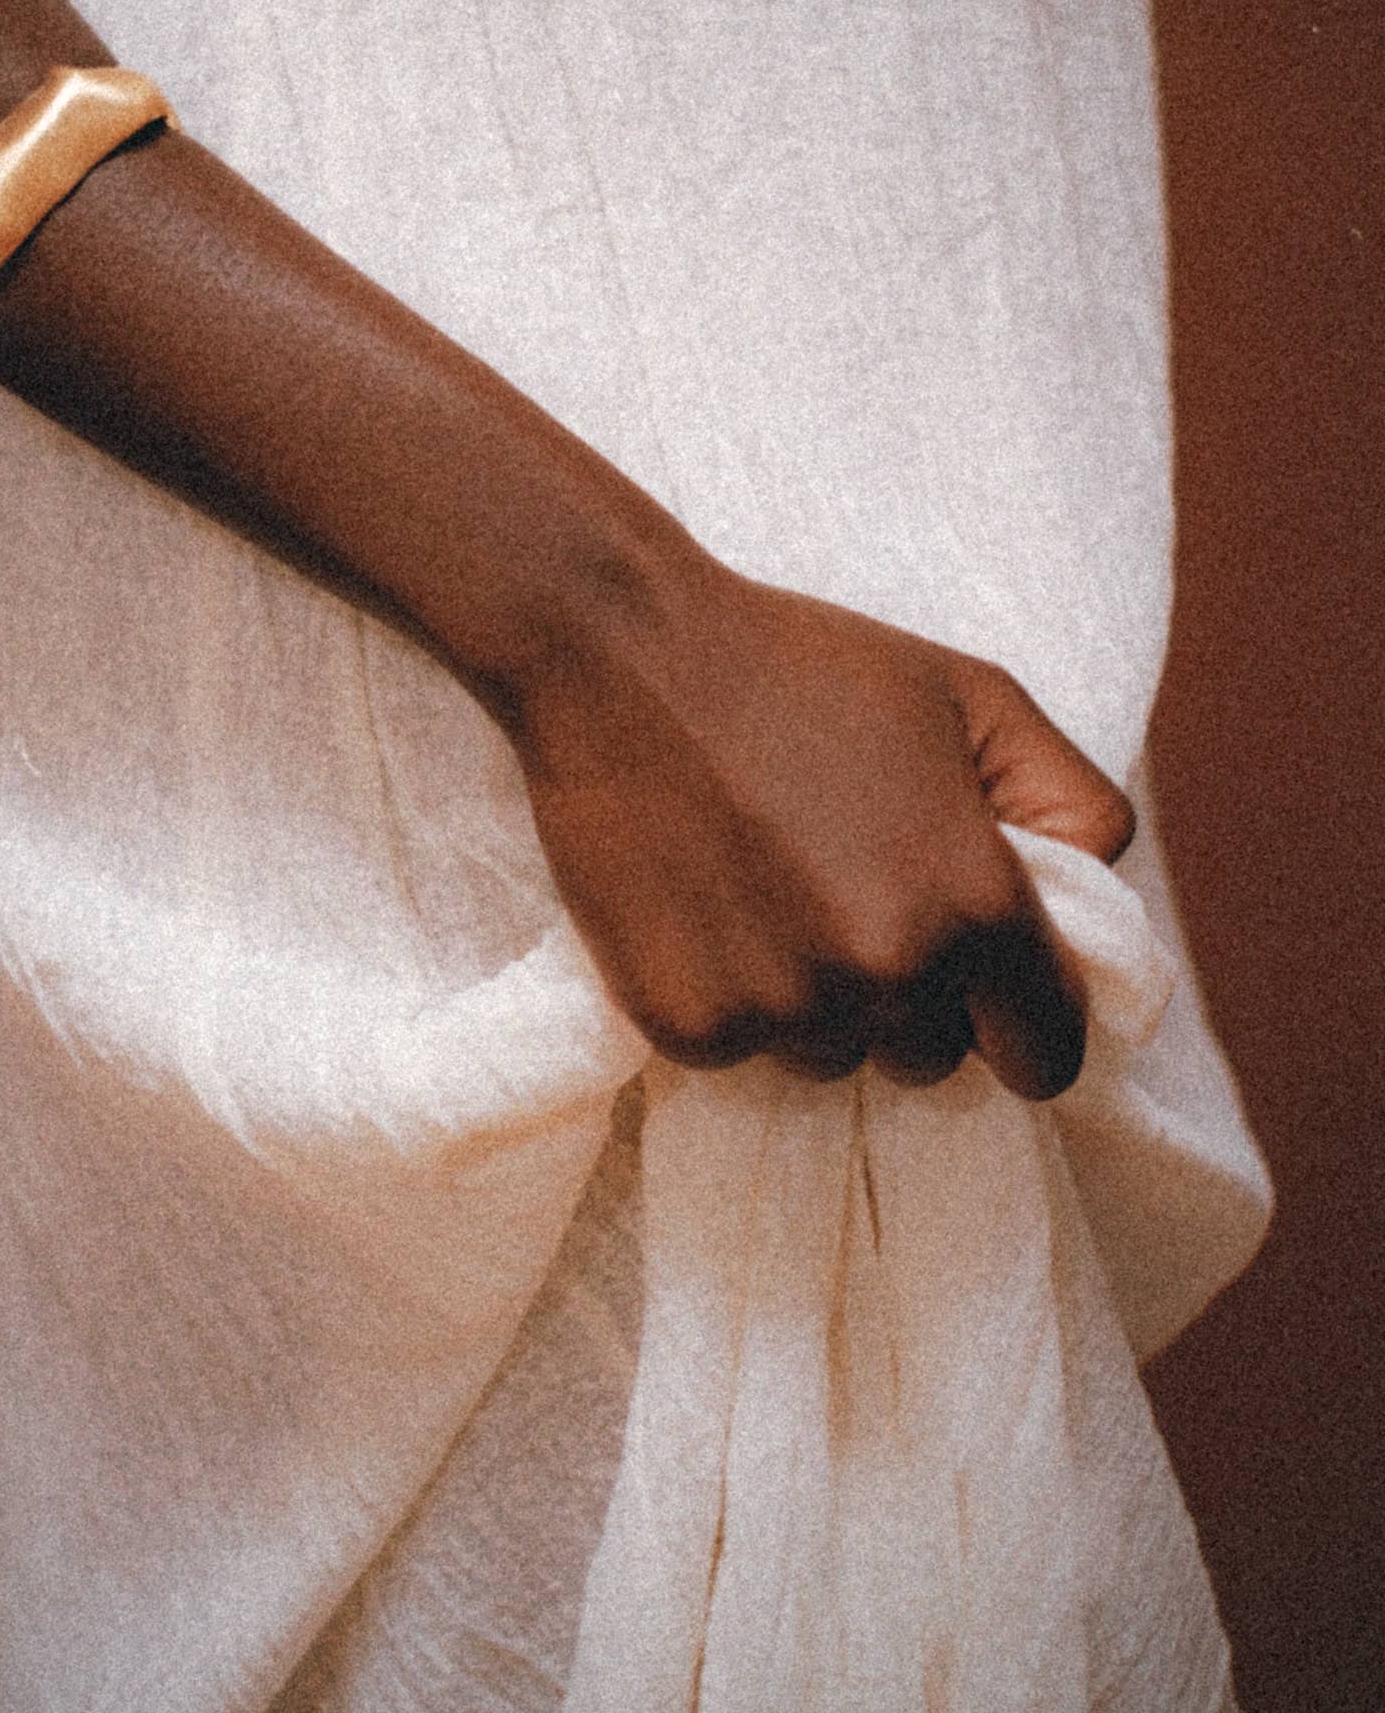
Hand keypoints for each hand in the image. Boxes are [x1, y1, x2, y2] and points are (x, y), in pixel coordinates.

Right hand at [507, 556, 1134, 1099]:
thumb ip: (1073, 800)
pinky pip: (741, 1051)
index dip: (1025, 1020)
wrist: (618, 654)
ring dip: (820, 1002)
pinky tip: (712, 907)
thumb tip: (1095, 888)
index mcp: (974, 906)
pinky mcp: (687, 1024)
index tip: (992, 996)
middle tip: (854, 896)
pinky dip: (734, 998)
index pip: (1047, 1052)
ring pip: (833, 1059)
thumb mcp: (975, 695)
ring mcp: (780, 1009)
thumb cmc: (804, 666)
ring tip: (774, 892)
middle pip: (932, 1057)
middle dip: (912, 998)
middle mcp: (885, 976)